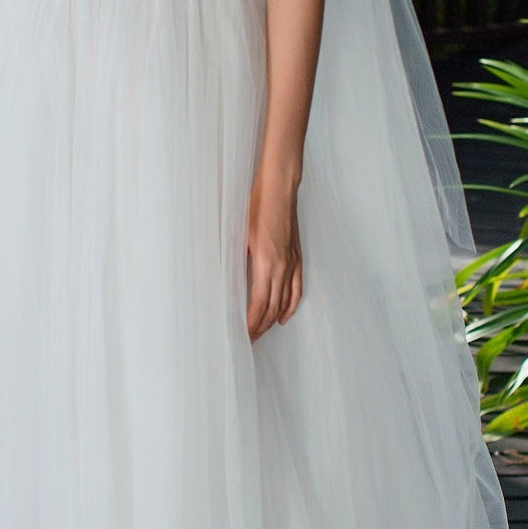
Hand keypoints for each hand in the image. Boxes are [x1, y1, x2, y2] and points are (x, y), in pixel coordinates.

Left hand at [245, 173, 303, 340]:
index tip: (243, 336)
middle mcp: (282, 267)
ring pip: (285, 302)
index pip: (259, 305)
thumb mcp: (239, 235)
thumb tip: (229, 281)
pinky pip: (297, 289)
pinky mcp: (298, 257)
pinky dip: (291, 306)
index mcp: (266, 264)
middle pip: (272, 309)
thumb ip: (237, 261)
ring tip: (262, 332)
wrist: (279, 189)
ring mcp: (292, 263)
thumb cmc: (257, 206)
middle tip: (248, 340)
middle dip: (260, 327)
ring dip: (273, 320)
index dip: (252, 324)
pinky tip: (284, 316)